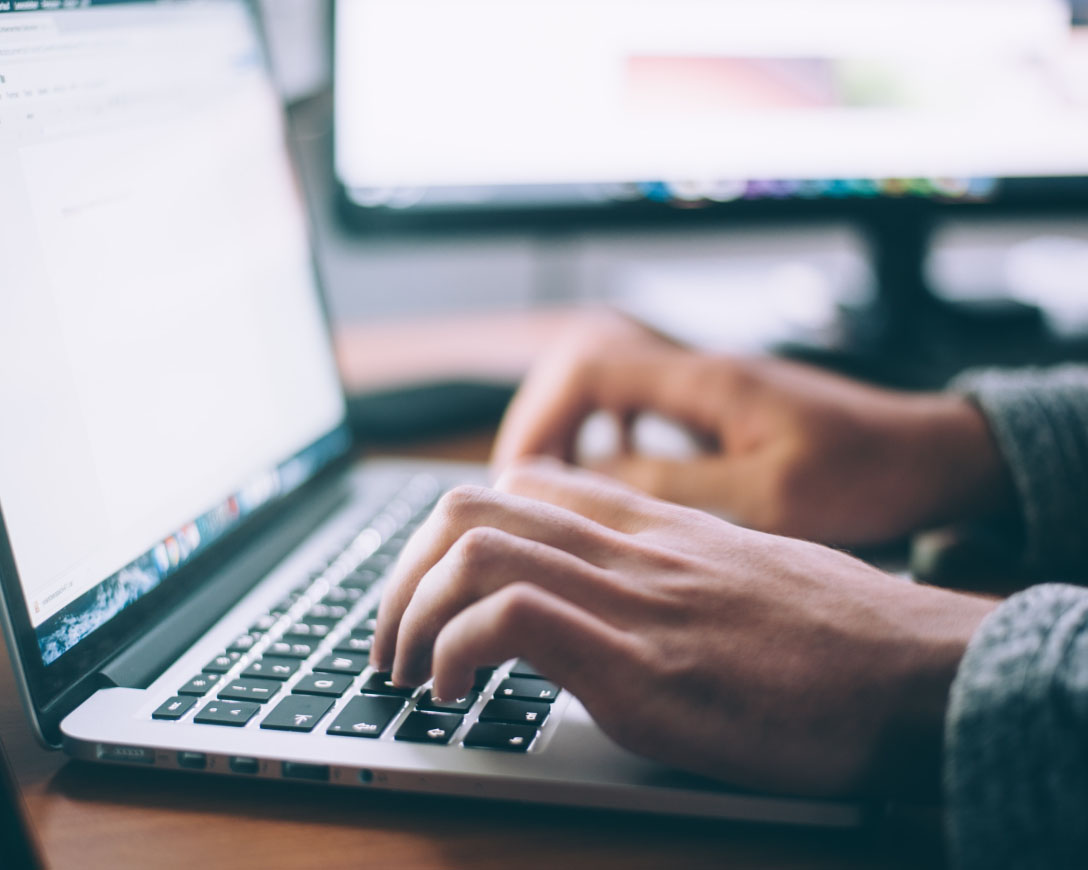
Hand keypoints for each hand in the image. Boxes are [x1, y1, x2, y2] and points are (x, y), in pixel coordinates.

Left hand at [374, 460, 995, 796]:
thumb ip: (671, 566)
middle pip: (470, 506)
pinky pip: (510, 619)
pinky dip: (455, 651)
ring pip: (473, 549)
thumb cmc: (838, 635)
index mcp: (650, 526)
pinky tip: (454, 694)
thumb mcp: (742, 573)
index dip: (450, 533)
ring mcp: (631, 600)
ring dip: (409, 613)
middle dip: (402, 573)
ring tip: (407, 672)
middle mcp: (629, 548)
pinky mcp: (641, 667)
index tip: (432, 589)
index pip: (520, 485)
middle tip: (392, 638)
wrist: (917, 671)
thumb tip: (620, 594)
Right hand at [492, 310, 1012, 546]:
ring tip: (551, 482)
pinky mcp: (718, 406)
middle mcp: (698, 370)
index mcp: (706, 381)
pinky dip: (605, 433)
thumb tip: (590, 480)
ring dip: (568, 426)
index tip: (521, 476)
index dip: (540, 417)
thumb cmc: (865, 474)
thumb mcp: (770, 497)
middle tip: (521, 484)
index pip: (589, 366)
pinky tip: (608, 473)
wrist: (928, 455)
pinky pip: (637, 403)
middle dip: (541, 421)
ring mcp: (707, 385)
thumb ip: (676, 485)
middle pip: (583, 364)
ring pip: (605, 382)